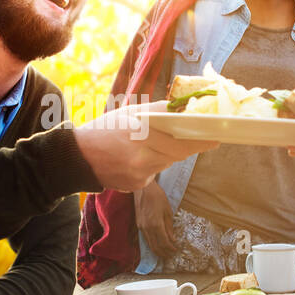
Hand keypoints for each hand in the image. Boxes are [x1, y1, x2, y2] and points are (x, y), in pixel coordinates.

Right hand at [76, 100, 216, 191]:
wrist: (78, 157)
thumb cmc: (106, 129)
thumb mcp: (131, 113)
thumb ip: (160, 111)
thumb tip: (187, 109)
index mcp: (142, 132)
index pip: (182, 139)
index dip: (202, 140)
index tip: (216, 137)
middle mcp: (143, 155)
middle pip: (179, 153)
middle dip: (188, 145)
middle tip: (199, 138)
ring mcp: (140, 173)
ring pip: (167, 162)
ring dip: (167, 154)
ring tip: (151, 144)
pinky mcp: (137, 185)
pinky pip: (154, 173)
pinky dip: (153, 164)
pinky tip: (137, 158)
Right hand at [134, 181, 177, 255]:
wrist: (143, 189)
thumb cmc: (157, 197)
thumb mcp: (167, 211)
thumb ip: (169, 227)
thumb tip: (172, 239)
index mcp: (156, 224)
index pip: (164, 242)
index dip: (171, 249)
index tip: (176, 250)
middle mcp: (147, 228)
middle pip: (156, 246)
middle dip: (164, 253)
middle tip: (171, 256)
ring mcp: (141, 227)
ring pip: (150, 244)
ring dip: (158, 250)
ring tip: (165, 254)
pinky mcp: (139, 225)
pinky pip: (146, 239)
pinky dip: (152, 244)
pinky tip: (157, 245)